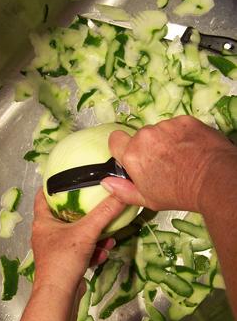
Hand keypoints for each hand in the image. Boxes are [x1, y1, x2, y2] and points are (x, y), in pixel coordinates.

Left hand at [31, 190, 124, 293]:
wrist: (59, 297)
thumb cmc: (63, 260)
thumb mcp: (86, 232)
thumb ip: (105, 213)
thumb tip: (121, 193)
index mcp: (43, 222)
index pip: (43, 195)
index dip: (54, 185)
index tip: (69, 178)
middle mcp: (46, 234)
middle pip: (64, 215)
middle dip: (84, 213)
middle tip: (96, 206)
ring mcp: (55, 250)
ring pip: (76, 235)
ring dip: (93, 236)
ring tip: (107, 237)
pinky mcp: (64, 263)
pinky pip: (80, 251)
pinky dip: (92, 250)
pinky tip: (103, 253)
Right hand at [101, 116, 234, 211]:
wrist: (214, 180)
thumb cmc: (179, 193)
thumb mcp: (147, 199)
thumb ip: (122, 190)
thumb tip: (106, 182)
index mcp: (132, 154)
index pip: (114, 140)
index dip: (121, 148)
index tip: (132, 156)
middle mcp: (145, 136)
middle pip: (140, 137)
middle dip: (147, 147)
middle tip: (162, 163)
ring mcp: (166, 126)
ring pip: (159, 131)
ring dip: (165, 141)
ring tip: (179, 157)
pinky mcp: (184, 120)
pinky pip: (176, 126)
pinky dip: (181, 135)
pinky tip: (190, 149)